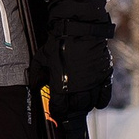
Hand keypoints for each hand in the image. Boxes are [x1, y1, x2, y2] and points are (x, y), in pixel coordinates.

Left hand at [44, 0, 115, 117]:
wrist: (78, 27)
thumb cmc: (58, 42)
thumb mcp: (41, 57)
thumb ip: (37, 74)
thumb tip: (33, 87)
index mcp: (61, 84)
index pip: (59, 108)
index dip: (57, 111)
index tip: (56, 111)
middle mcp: (78, 87)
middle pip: (76, 109)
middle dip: (71, 110)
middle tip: (68, 108)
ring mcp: (93, 82)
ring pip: (90, 104)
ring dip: (84, 106)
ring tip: (79, 104)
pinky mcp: (104, 75)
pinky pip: (105, 96)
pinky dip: (101, 101)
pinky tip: (96, 102)